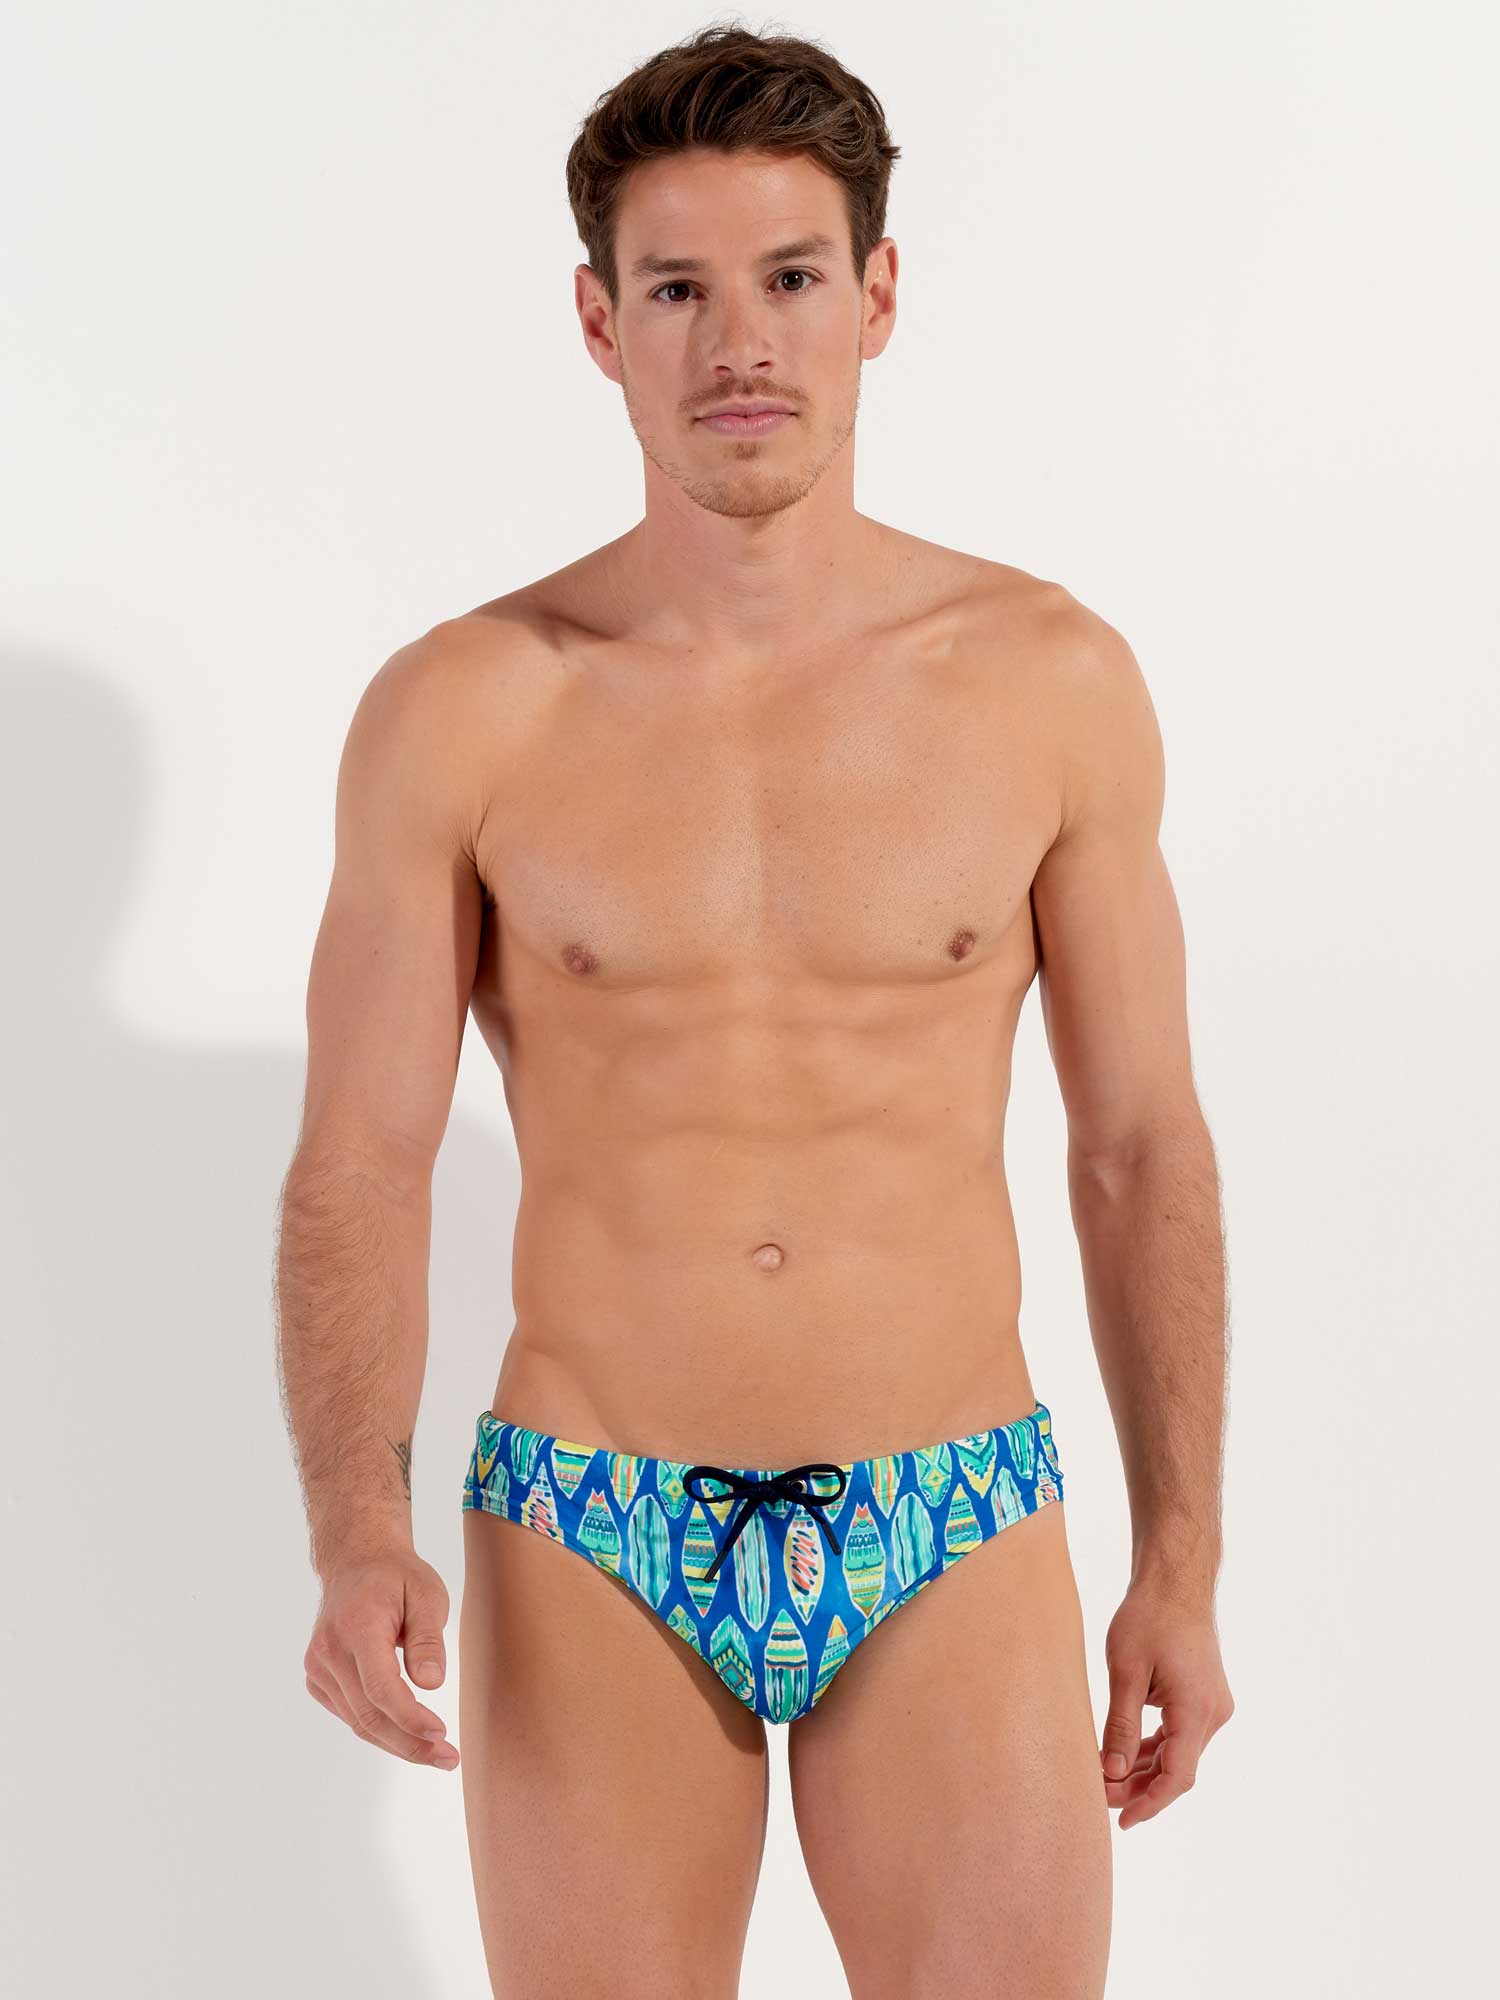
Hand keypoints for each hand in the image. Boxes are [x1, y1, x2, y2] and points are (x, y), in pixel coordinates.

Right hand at [304, 1547, 459, 1770]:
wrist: (356, 1560)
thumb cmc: (397, 1577)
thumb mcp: (427, 1594)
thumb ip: (428, 1640)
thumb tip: (431, 1684)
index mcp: (357, 1626)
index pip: (381, 1687)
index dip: (411, 1719)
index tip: (442, 1734)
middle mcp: (329, 1650)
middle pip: (369, 1714)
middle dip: (410, 1743)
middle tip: (447, 1759)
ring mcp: (318, 1666)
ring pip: (358, 1721)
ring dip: (397, 1743)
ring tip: (436, 1754)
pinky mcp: (318, 1678)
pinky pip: (350, 1713)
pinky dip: (378, 1728)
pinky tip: (406, 1733)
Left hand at [1099, 1579, 1232, 1828]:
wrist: (1175, 1581)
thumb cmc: (1148, 1617)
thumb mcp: (1125, 1671)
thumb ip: (1120, 1725)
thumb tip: (1112, 1773)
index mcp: (1196, 1710)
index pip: (1178, 1777)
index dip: (1149, 1803)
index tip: (1121, 1821)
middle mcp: (1213, 1713)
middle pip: (1178, 1768)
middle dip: (1140, 1788)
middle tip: (1100, 1799)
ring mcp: (1213, 1705)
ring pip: (1179, 1753)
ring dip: (1146, 1768)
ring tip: (1107, 1781)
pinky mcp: (1204, 1696)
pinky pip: (1180, 1733)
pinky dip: (1156, 1747)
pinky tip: (1127, 1755)